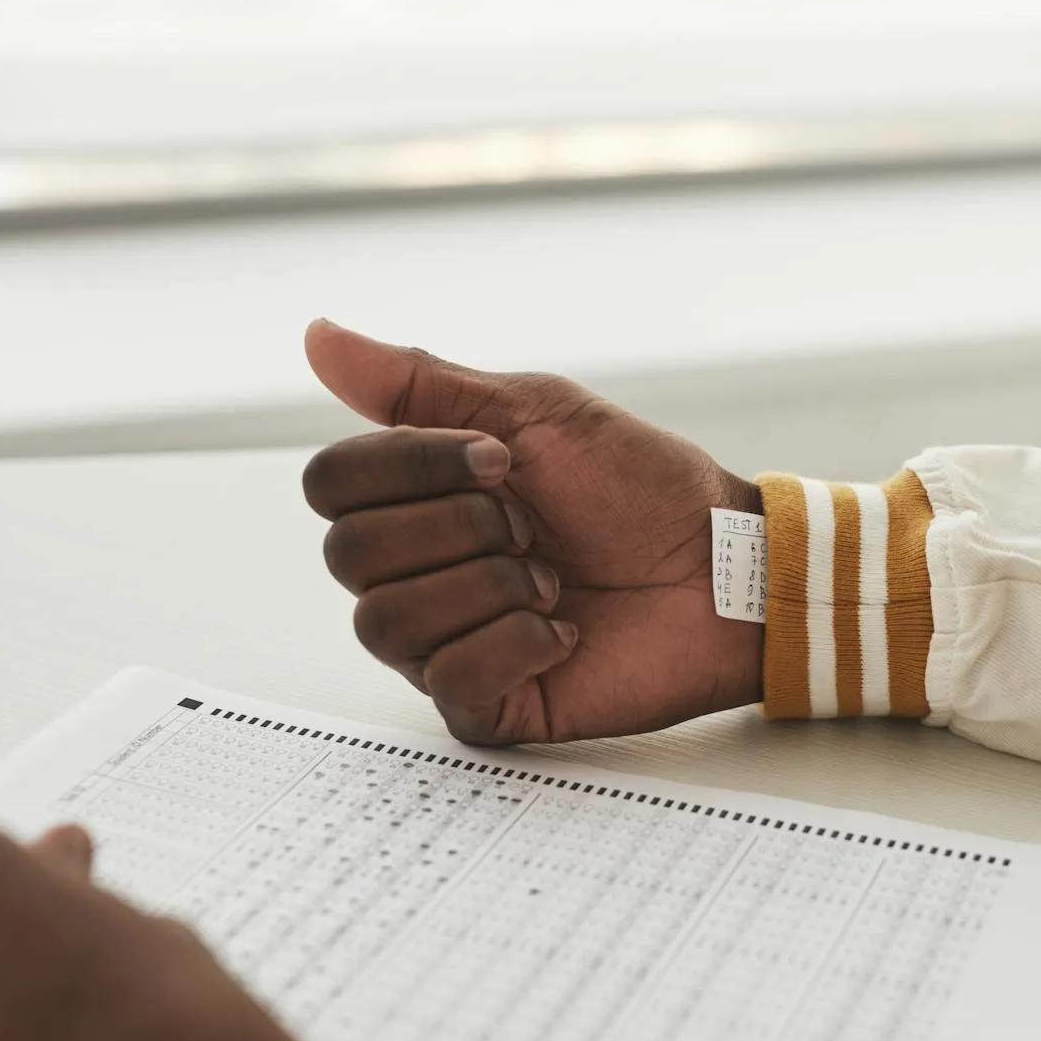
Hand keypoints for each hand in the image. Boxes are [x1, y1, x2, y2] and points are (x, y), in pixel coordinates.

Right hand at [302, 319, 764, 743]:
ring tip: (554, 581)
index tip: (502, 459)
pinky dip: (515, 644)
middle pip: (349, 554)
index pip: (331, 483)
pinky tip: (565, 631)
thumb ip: (421, 384)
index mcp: (418, 499)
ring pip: (386, 624)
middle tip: (535, 527)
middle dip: (459, 527)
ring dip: (489, 586)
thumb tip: (316, 335)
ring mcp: (446, 643)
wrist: (724, 568)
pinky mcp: (487, 704)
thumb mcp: (535, 413)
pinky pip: (448, 681)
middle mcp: (417, 573)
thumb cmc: (641, 487)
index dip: (409, 466)